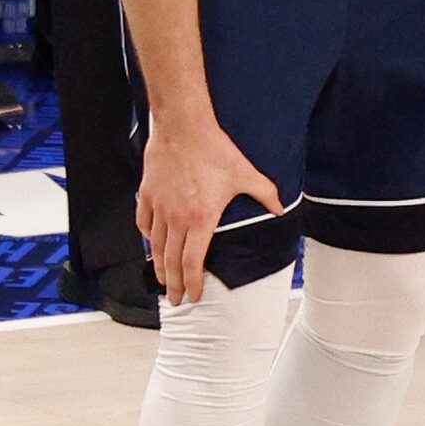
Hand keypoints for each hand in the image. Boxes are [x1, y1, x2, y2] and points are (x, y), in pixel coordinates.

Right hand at [138, 115, 283, 306]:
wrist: (183, 126)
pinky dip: (147, 237)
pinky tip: (150, 243)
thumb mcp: (245, 173)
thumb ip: (265, 194)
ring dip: (158, 265)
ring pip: (155, 245)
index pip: (192, 262)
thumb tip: (280, 208)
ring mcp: (159, 207)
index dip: (192, 283)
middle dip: (172, 284)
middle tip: (174, 299)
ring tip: (161, 278)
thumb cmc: (213, 149)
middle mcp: (176, 218)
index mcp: (200, 219)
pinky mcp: (147, 194)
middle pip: (171, 261)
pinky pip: (143, 222)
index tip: (193, 295)